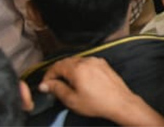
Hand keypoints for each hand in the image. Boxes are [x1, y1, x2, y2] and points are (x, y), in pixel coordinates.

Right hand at [39, 57, 163, 125]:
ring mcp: (97, 60)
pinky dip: (78, 68)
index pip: (57, 66)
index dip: (48, 75)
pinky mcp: (103, 64)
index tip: (44, 86)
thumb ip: (56, 89)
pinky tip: (78, 79)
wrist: (120, 102)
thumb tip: (44, 84)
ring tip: (64, 83)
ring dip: (67, 69)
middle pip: (66, 61)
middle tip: (52, 84)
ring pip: (76, 61)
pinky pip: (86, 62)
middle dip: (57, 72)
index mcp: (78, 68)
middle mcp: (87, 60)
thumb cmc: (95, 103)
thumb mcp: (71, 99)